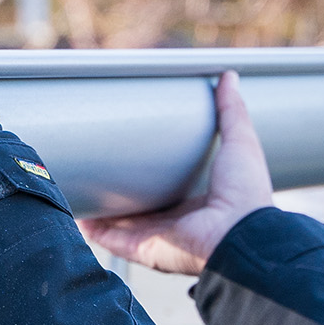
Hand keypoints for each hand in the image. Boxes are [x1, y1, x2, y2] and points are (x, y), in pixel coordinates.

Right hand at [80, 72, 275, 275]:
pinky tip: (78, 213)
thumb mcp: (240, 142)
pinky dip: (93, 230)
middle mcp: (176, 224)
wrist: (239, 234)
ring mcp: (157, 238)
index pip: (168, 189)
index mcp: (198, 204)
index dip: (150, 172)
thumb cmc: (244, 193)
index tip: (134, 152)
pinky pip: (111, 240)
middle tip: (100, 167)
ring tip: (80, 186)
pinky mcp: (143, 248)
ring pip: (120, 224)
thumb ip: (231, 111)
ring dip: (101, 210)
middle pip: (140, 208)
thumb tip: (228, 76)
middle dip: (120, 192)